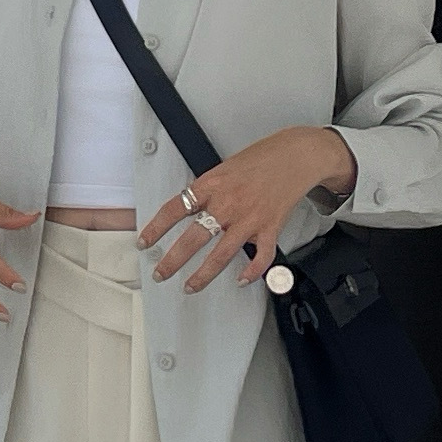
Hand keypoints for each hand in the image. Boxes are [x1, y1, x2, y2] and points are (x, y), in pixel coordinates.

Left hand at [139, 127, 357, 293]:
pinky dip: (251, 273)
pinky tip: (242, 280)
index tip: (145, 242)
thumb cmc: (263, 157)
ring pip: (221, 255)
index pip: (175, 209)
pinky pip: (260, 257)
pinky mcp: (270, 227)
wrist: (296, 155)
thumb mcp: (225, 167)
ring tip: (191, 286)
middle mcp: (227, 204)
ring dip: (203, 275)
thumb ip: (209, 190)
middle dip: (172, 261)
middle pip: (193, 238)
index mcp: (212, 185)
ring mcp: (249, 218)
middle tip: (161, 273)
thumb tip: (191, 208)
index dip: (156, 228)